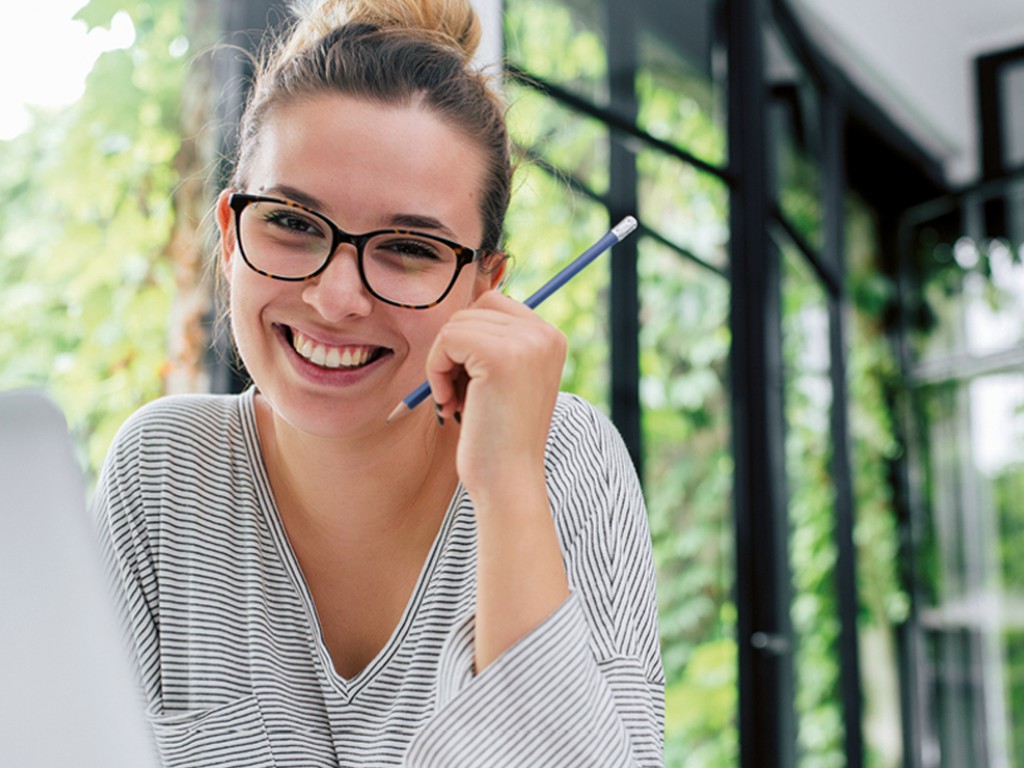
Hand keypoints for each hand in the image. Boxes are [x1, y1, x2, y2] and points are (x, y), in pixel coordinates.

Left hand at [424, 289, 566, 497]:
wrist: (509, 481)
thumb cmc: (499, 437)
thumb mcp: (505, 381)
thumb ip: (494, 344)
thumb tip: (459, 315)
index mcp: (551, 338)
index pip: (493, 303)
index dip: (468, 340)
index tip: (471, 382)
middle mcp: (545, 334)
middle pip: (473, 309)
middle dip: (455, 351)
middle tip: (461, 396)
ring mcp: (525, 342)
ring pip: (456, 324)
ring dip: (443, 363)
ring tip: (457, 402)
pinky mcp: (499, 355)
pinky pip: (446, 339)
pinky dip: (436, 371)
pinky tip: (451, 403)